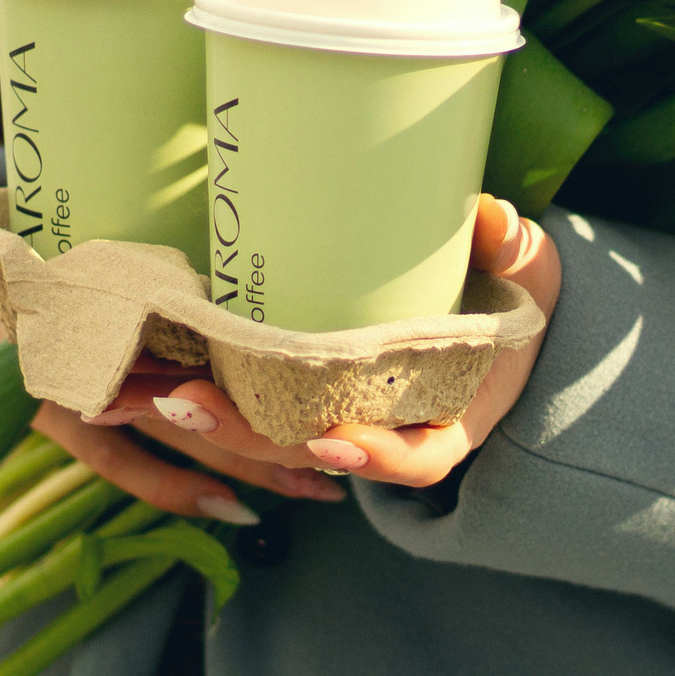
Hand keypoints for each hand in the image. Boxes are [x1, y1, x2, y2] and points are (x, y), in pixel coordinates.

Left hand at [63, 196, 560, 515]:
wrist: (502, 313)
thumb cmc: (516, 295)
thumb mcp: (530, 271)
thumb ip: (511, 246)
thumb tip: (490, 217)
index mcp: (451, 416)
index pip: (416, 458)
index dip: (374, 457)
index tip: (332, 439)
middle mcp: (390, 430)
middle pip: (315, 453)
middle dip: (249, 435)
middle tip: (188, 402)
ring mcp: (343, 416)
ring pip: (272, 438)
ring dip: (208, 421)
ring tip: (144, 390)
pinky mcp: (302, 391)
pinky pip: (254, 408)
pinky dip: (205, 399)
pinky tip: (144, 381)